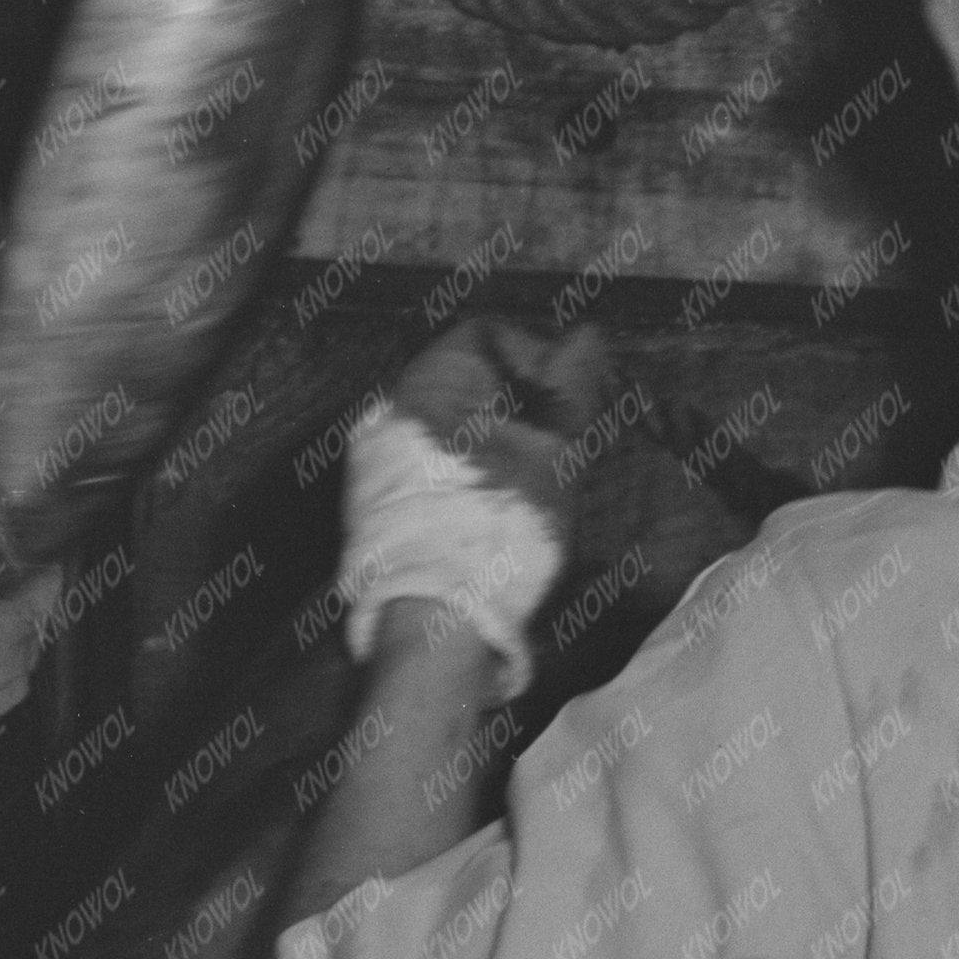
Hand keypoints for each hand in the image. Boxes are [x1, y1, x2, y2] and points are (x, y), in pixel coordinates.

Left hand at [337, 319, 611, 696]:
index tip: (568, 398)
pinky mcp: (371, 509)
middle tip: (559, 440)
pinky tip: (493, 508)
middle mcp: (386, 413)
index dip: (536, 357)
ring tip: (532, 478)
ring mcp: (372, 463)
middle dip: (516, 402)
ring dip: (492, 440)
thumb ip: (571, 389)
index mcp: (425, 384)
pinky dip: (463, 474)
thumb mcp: (553, 452)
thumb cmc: (500, 527)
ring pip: (445, 428)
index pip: (484, 335)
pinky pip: (426, 468)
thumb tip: (587, 337)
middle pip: (462, 382)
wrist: (434, 622)